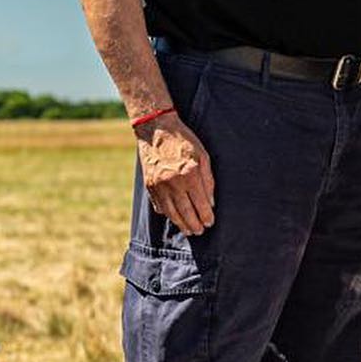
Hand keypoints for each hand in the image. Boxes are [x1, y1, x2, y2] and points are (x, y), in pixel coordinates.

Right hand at [136, 114, 215, 235]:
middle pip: (185, 211)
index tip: (210, 223)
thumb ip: (208, 181)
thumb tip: (211, 203)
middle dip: (194, 224)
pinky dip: (168, 214)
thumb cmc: (184, 141)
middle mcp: (173, 182)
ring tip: (188, 231)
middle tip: (200, 231)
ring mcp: (159, 185)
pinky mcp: (149, 185)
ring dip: (181, 224)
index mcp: (189, 174)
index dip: (206, 215)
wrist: (156, 130)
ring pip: (171, 212)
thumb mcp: (203, 156)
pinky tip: (175, 219)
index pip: (200, 203)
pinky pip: (159, 205)